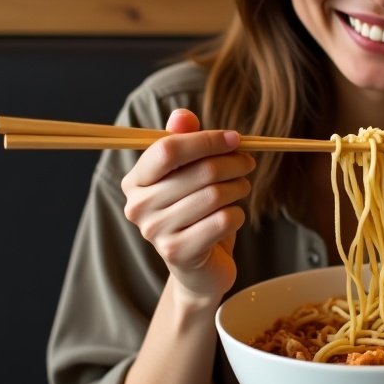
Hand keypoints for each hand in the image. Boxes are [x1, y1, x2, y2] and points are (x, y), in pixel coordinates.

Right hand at [121, 109, 255, 299]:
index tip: (235, 139)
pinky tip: (233, 217)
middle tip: (248, 164)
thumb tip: (182, 115)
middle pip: (198, 171)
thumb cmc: (195, 212)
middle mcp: (138, 206)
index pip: (168, 149)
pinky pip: (223, 221)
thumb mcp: (189, 174)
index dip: (206, 140)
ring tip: (241, 189)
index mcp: (136, 180)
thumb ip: (184, 141)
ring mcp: (155, 232)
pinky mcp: (178, 253)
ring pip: (214, 195)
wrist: (199, 268)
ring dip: (238, 188)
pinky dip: (237, 215)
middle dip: (233, 163)